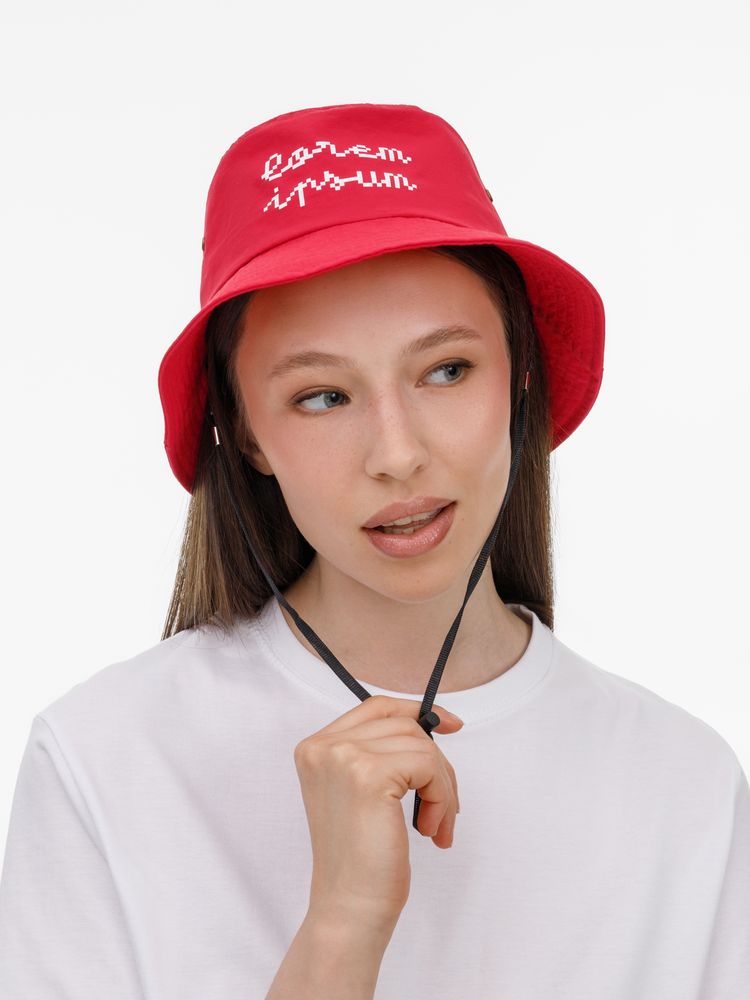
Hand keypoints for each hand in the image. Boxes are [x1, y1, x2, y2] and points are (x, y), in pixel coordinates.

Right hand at [294, 694, 462, 931]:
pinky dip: (441, 797)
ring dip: (442, 787)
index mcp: (316, 748)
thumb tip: (435, 722)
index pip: (376, 707)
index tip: (449, 725)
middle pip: (403, 724)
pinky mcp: (369, 773)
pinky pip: (429, 765)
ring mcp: (343, 757)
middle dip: (436, 764)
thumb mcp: (363, 793)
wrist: (349, 908)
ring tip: (435, 825)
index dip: (416, 711)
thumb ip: (383, 753)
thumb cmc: (362, 861)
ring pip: (421, 745)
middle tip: (441, 809)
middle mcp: (323, 746)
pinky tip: (430, 830)